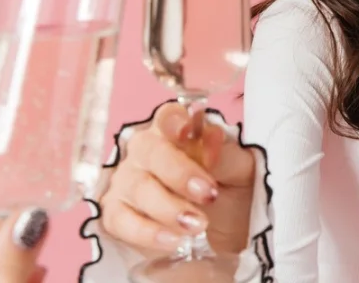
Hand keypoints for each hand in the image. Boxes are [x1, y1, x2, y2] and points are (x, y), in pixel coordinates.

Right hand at [98, 102, 255, 255]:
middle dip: (179, 174)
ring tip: (199, 224)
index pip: (168, 116)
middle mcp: (146, 151)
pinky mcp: (117, 214)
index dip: (175, 123)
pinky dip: (147, 232)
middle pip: (150, 151)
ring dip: (169, 208)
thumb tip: (211, 143)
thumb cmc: (230, 190)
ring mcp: (127, 181)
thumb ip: (227, 155)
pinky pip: (120, 220)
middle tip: (209, 195)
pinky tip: (172, 241)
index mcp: (176, 131)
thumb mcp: (241, 172)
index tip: (188, 132)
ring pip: (138, 188)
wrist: (228, 232)